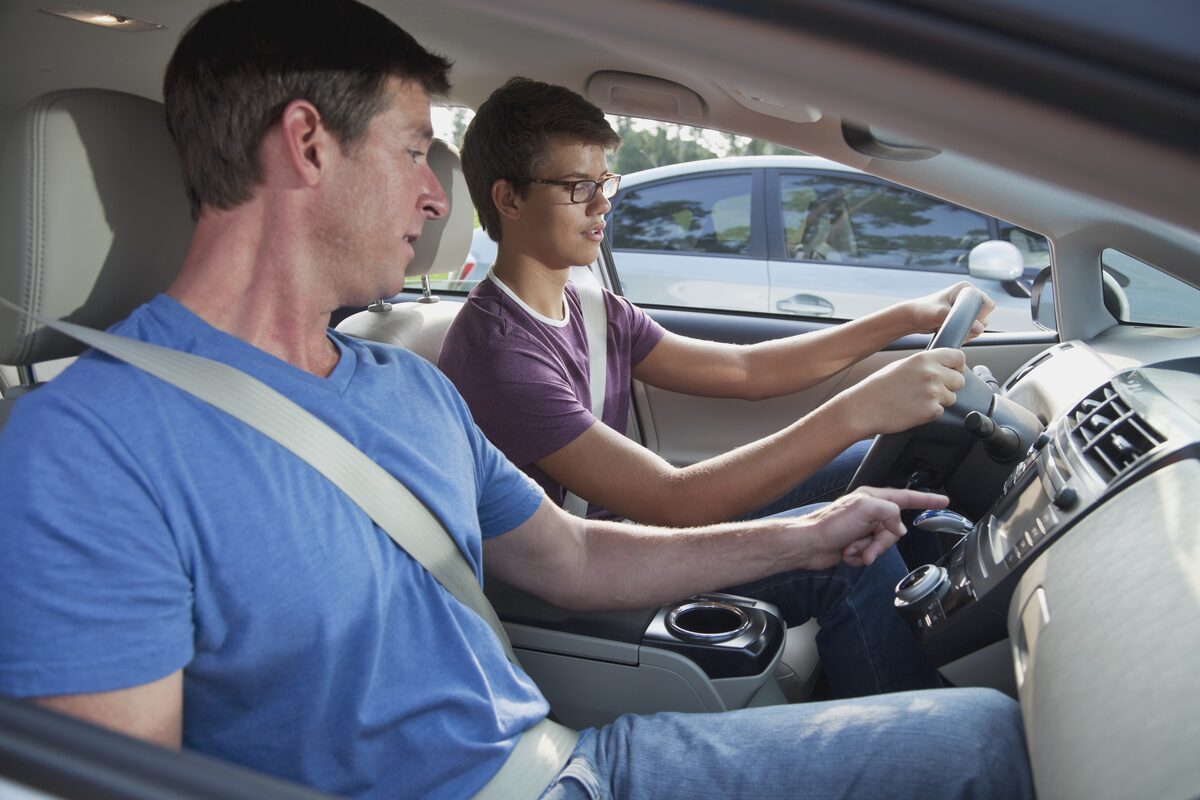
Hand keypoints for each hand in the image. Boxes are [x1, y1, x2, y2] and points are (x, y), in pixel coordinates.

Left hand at [802, 487, 948, 567]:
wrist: (809, 545)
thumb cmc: (830, 524)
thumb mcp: (866, 509)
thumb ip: (890, 512)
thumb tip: (898, 528)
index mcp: (873, 498)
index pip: (907, 497)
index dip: (927, 500)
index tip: (943, 500)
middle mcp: (869, 512)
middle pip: (894, 530)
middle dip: (881, 543)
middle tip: (867, 545)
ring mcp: (862, 529)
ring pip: (883, 545)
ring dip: (868, 551)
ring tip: (852, 548)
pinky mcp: (856, 544)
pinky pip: (870, 555)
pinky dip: (859, 557)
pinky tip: (846, 553)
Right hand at [834, 348, 966, 436]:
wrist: (865, 408)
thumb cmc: (879, 387)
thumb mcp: (903, 365)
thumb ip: (925, 364)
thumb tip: (943, 366)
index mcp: (924, 358)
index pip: (958, 356)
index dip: (957, 366)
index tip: (952, 371)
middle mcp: (931, 373)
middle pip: (959, 380)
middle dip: (949, 386)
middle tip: (931, 390)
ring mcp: (933, 392)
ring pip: (952, 397)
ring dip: (939, 400)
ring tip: (918, 400)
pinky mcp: (931, 410)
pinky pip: (941, 411)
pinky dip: (930, 413)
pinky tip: (914, 409)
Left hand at [906, 281, 995, 339]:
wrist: (911, 318)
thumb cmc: (923, 311)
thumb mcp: (940, 314)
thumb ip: (960, 320)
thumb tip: (980, 328)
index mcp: (965, 289)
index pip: (987, 303)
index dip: (982, 316)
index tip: (969, 324)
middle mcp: (967, 297)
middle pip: (984, 316)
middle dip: (974, 326)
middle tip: (958, 330)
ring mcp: (965, 308)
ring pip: (979, 325)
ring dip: (969, 332)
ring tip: (952, 331)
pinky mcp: (961, 318)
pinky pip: (971, 329)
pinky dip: (965, 334)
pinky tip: (953, 334)